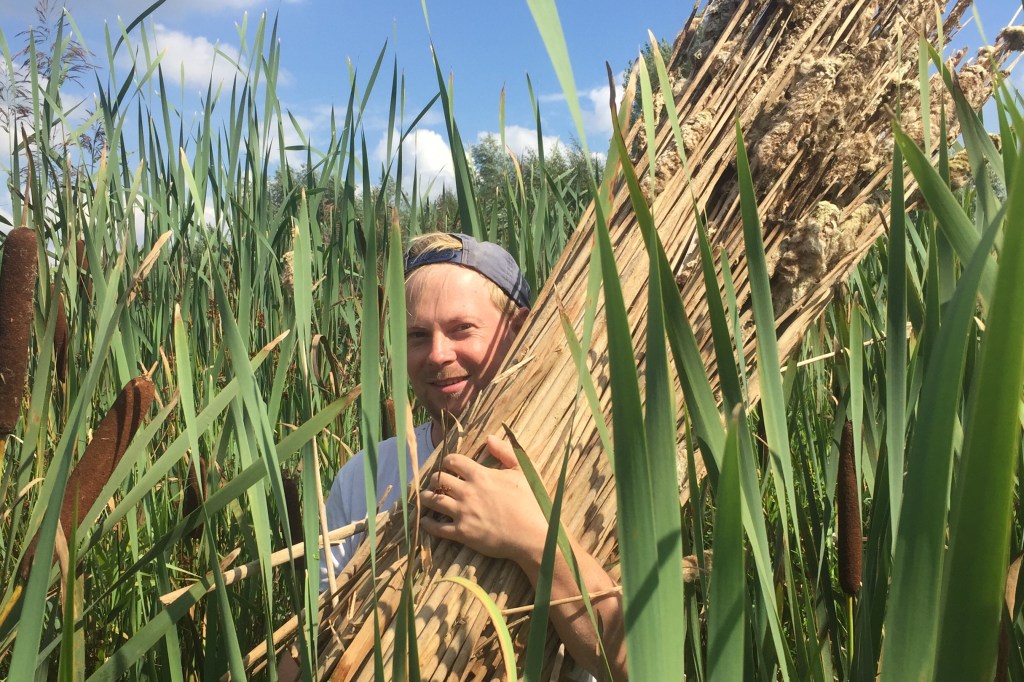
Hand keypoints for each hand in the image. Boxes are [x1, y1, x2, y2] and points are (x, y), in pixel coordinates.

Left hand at [420, 435, 547, 563]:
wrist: (531, 536)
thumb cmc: (529, 503)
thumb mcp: (523, 471)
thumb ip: (505, 452)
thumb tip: (490, 438)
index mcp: (480, 475)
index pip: (452, 461)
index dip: (447, 462)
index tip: (448, 466)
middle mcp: (467, 492)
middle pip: (438, 479)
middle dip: (435, 479)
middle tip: (437, 483)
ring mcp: (463, 513)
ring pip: (432, 500)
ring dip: (427, 497)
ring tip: (427, 497)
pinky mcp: (462, 533)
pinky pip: (436, 527)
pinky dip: (428, 523)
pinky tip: (426, 520)